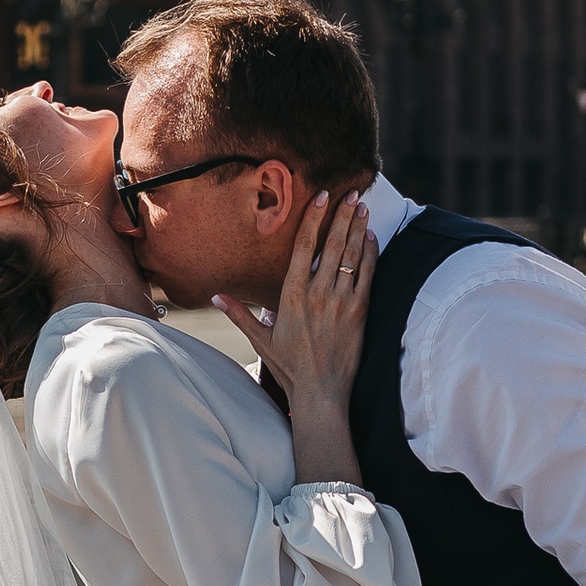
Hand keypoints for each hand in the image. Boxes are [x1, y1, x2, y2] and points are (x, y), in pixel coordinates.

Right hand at [215, 186, 372, 417]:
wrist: (321, 393)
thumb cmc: (290, 367)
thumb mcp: (260, 341)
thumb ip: (239, 315)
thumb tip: (213, 297)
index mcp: (292, 296)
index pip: (304, 247)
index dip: (313, 218)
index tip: (321, 197)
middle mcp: (318, 294)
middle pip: (332, 245)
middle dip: (342, 215)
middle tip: (350, 192)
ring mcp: (342, 302)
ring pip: (352, 256)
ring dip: (358, 229)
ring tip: (362, 206)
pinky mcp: (360, 312)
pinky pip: (367, 276)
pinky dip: (370, 254)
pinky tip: (371, 238)